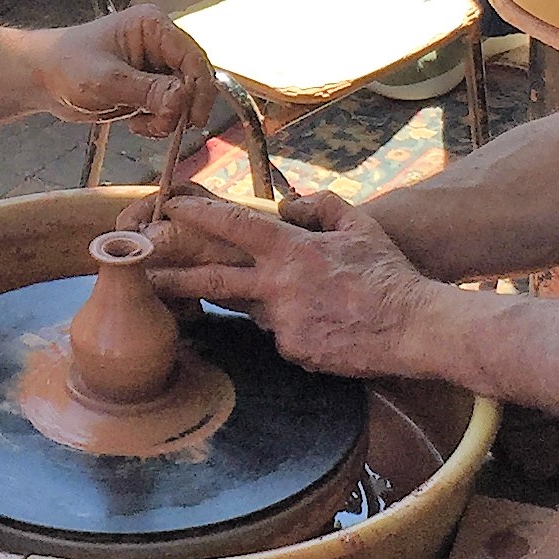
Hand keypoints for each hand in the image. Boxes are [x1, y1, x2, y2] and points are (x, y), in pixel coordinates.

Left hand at [30, 6, 215, 139]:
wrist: (40, 79)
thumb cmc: (65, 66)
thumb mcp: (108, 80)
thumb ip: (148, 91)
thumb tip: (182, 101)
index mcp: (152, 26)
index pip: (192, 57)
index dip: (199, 88)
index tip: (193, 117)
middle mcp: (158, 43)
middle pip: (192, 79)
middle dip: (180, 107)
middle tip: (164, 126)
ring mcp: (154, 67)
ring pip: (182, 98)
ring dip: (167, 118)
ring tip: (140, 124)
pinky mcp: (147, 87)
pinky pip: (168, 108)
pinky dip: (158, 122)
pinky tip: (135, 124)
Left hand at [146, 189, 435, 374]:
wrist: (416, 328)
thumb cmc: (388, 273)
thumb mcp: (358, 224)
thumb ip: (319, 206)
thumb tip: (289, 206)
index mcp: (291, 251)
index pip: (233, 226)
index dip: (198, 213)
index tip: (170, 206)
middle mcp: (278, 288)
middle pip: (211, 282)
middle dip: (172, 279)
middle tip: (142, 277)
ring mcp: (283, 324)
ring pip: (255, 309)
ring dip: (260, 302)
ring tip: (296, 300)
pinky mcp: (294, 353)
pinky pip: (283, 336)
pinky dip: (295, 327)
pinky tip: (328, 324)